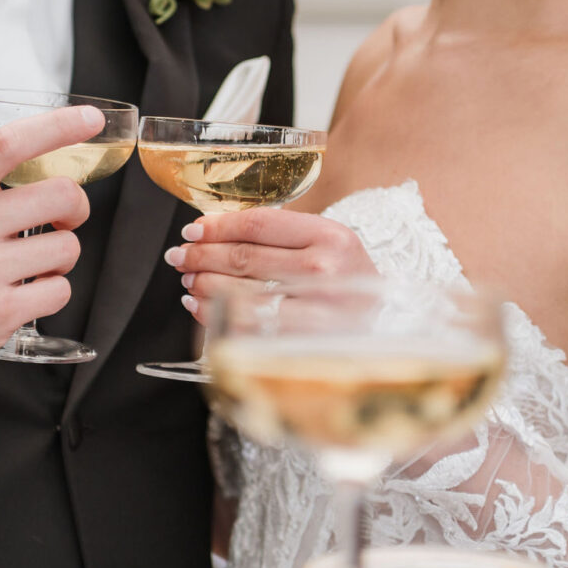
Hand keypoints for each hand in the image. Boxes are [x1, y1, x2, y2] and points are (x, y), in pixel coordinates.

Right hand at [0, 106, 103, 392]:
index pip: (8, 144)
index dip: (58, 126)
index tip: (90, 120)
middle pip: (60, 195)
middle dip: (75, 209)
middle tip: (63, 219)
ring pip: (67, 247)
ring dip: (60, 259)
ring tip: (30, 266)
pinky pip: (59, 290)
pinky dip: (50, 293)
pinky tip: (23, 295)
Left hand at [165, 209, 376, 321]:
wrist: (388, 328)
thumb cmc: (349, 283)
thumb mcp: (329, 246)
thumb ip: (281, 235)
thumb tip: (212, 231)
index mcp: (330, 236)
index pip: (258, 225)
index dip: (217, 226)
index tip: (192, 230)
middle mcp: (324, 271)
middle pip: (243, 257)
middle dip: (201, 255)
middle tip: (180, 256)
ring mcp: (314, 310)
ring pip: (238, 291)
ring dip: (203, 284)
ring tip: (187, 279)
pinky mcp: (302, 342)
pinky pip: (244, 325)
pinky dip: (214, 314)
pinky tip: (200, 306)